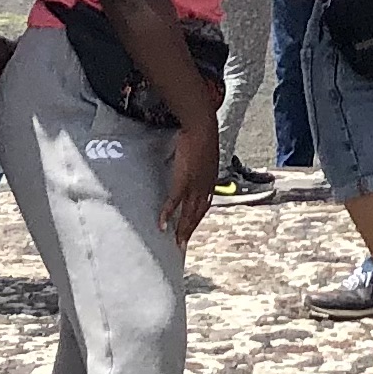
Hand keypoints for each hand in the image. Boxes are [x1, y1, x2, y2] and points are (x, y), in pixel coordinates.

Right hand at [162, 117, 219, 241]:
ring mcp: (195, 185)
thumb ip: (200, 162)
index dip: (197, 217)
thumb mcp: (204, 152)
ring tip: (175, 243)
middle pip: (197, 213)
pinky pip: (174, 203)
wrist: (202, 128)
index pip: (204, 204)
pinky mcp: (183, 181)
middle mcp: (205, 186)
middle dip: (189, 230)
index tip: (191, 227)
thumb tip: (194, 163)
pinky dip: (168, 215)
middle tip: (181, 245)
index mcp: (210, 180)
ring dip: (182, 229)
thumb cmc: (202, 135)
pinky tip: (161, 225)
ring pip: (188, 213)